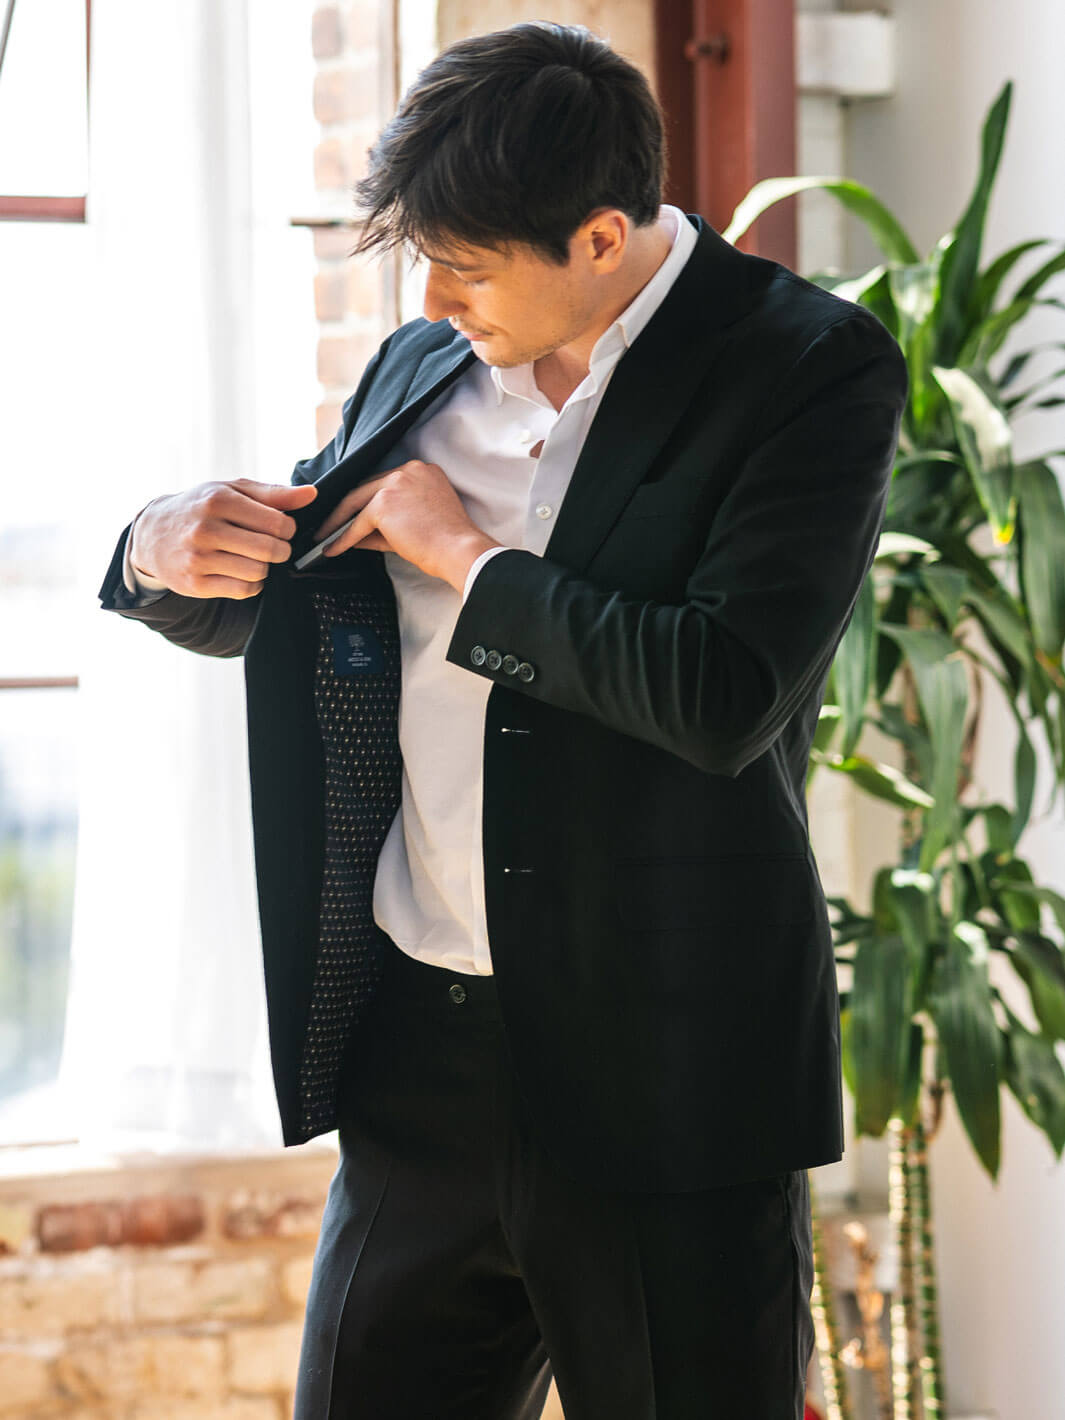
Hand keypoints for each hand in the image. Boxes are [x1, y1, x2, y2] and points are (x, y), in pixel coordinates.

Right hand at [129, 478, 318, 599]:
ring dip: (264, 568)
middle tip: (272, 546)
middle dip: (280, 550)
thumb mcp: (232, 491)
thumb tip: (311, 494)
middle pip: (270, 550)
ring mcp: (198, 558)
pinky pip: (244, 591)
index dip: (287, 528)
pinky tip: (241, 571)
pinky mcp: (195, 584)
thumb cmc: (202, 508)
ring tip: (252, 557)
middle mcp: (206, 528)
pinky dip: (252, 584)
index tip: (279, 528)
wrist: (153, 534)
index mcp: (219, 500)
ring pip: (258, 572)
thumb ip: (274, 494)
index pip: (277, 522)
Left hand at [314, 460, 498, 591]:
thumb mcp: (416, 523)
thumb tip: (356, 534)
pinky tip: (334, 548)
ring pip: (357, 502)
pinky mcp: (384, 502)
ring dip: (338, 522)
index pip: (384, 484)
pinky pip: (358, 522)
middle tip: (329, 524)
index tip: (352, 512)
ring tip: (325, 536)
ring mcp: (395, 483)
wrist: (459, 550)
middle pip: (366, 488)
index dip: (366, 500)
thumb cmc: (447, 542)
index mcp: (421, 471)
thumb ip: (387, 523)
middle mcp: (408, 470)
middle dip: (346, 509)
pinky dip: (344, 537)